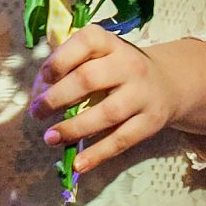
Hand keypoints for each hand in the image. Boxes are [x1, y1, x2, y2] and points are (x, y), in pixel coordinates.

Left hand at [33, 30, 205, 174]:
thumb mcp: (102, 55)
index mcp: (112, 44)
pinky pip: (121, 140)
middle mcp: (129, 65)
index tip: (44, 77)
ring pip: (106, 113)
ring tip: (50, 137)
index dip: (61, 59)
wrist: (168, 84)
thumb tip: (39, 89)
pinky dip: (98, 154)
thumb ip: (73, 63)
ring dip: (74, 128)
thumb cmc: (119, 69)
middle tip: (37, 112)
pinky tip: (78, 164)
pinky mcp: (150, 122)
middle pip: (90, 79)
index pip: (87, 41)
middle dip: (58, 97)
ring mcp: (142, 95)